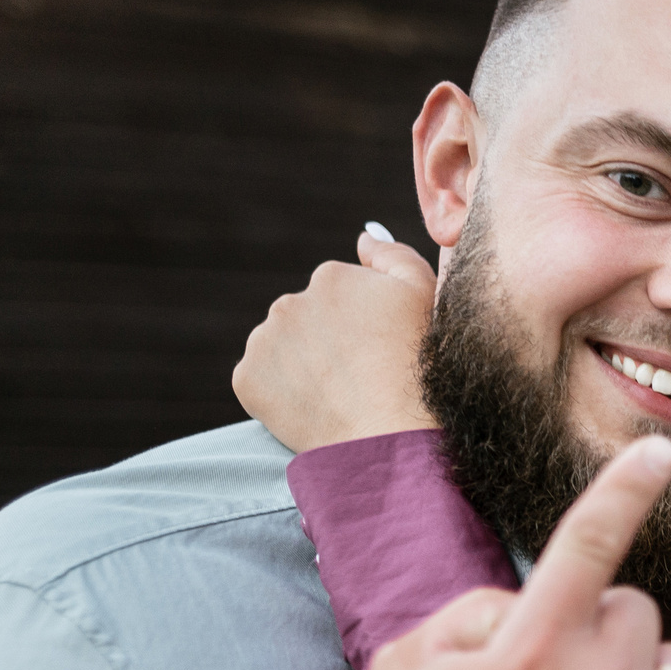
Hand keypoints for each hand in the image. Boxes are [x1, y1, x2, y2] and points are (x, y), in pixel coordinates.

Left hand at [234, 227, 439, 452]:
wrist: (392, 435)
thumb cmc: (418, 364)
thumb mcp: (423, 294)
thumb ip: (393, 254)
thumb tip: (364, 235)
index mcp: (330, 276)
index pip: (338, 298)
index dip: (362, 327)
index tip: (379, 352)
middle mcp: (289, 301)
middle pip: (306, 321)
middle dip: (326, 343)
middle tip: (359, 377)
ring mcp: (264, 341)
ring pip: (282, 350)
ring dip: (302, 366)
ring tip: (338, 396)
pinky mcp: (247, 379)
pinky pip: (261, 382)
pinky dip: (281, 395)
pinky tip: (314, 408)